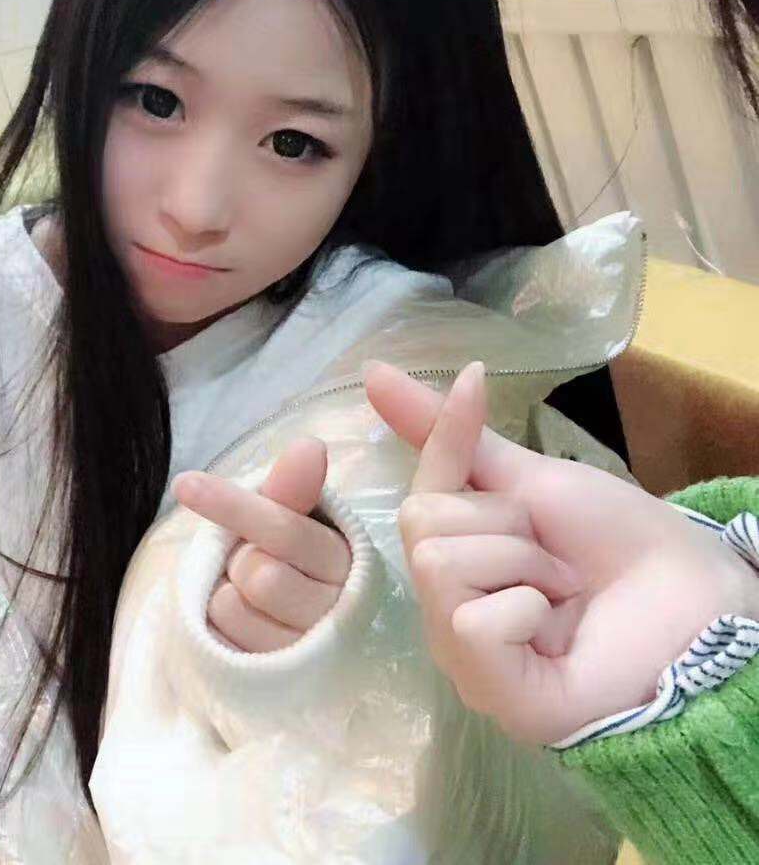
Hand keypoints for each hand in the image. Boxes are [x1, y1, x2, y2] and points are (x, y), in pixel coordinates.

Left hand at [171, 437, 350, 652]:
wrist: (290, 646)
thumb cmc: (290, 570)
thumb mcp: (290, 526)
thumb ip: (292, 490)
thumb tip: (310, 445)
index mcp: (347, 559)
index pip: (284, 529)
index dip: (233, 505)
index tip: (184, 483)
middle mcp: (340, 609)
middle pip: (258, 572)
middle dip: (242, 562)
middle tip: (254, 566)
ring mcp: (312, 654)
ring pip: (235, 603)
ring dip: (227, 594)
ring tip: (252, 600)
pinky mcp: (282, 684)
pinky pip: (223, 637)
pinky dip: (220, 626)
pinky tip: (243, 632)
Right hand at [364, 359, 758, 744]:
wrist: (692, 595)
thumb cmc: (614, 540)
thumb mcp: (528, 479)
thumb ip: (452, 437)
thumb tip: (371, 373)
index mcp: (452, 560)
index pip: (418, 490)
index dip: (446, 436)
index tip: (476, 375)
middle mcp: (443, 609)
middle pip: (420, 523)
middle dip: (503, 522)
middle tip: (553, 554)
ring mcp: (460, 654)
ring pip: (439, 564)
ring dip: (521, 562)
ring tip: (561, 593)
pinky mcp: (488, 690)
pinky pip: (470, 621)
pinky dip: (525, 608)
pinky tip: (552, 630)